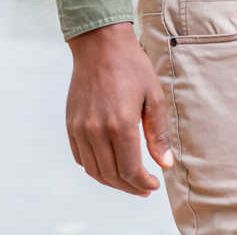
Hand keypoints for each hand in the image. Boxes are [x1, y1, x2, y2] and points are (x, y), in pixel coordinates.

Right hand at [65, 22, 171, 195]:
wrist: (100, 48)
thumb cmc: (132, 68)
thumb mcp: (154, 97)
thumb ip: (159, 134)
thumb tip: (166, 164)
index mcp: (120, 124)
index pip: (129, 169)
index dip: (142, 183)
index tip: (154, 185)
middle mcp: (96, 131)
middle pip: (111, 174)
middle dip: (130, 186)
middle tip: (145, 188)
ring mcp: (80, 129)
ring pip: (94, 170)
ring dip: (112, 181)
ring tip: (129, 181)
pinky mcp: (71, 126)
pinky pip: (81, 158)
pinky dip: (95, 168)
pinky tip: (110, 166)